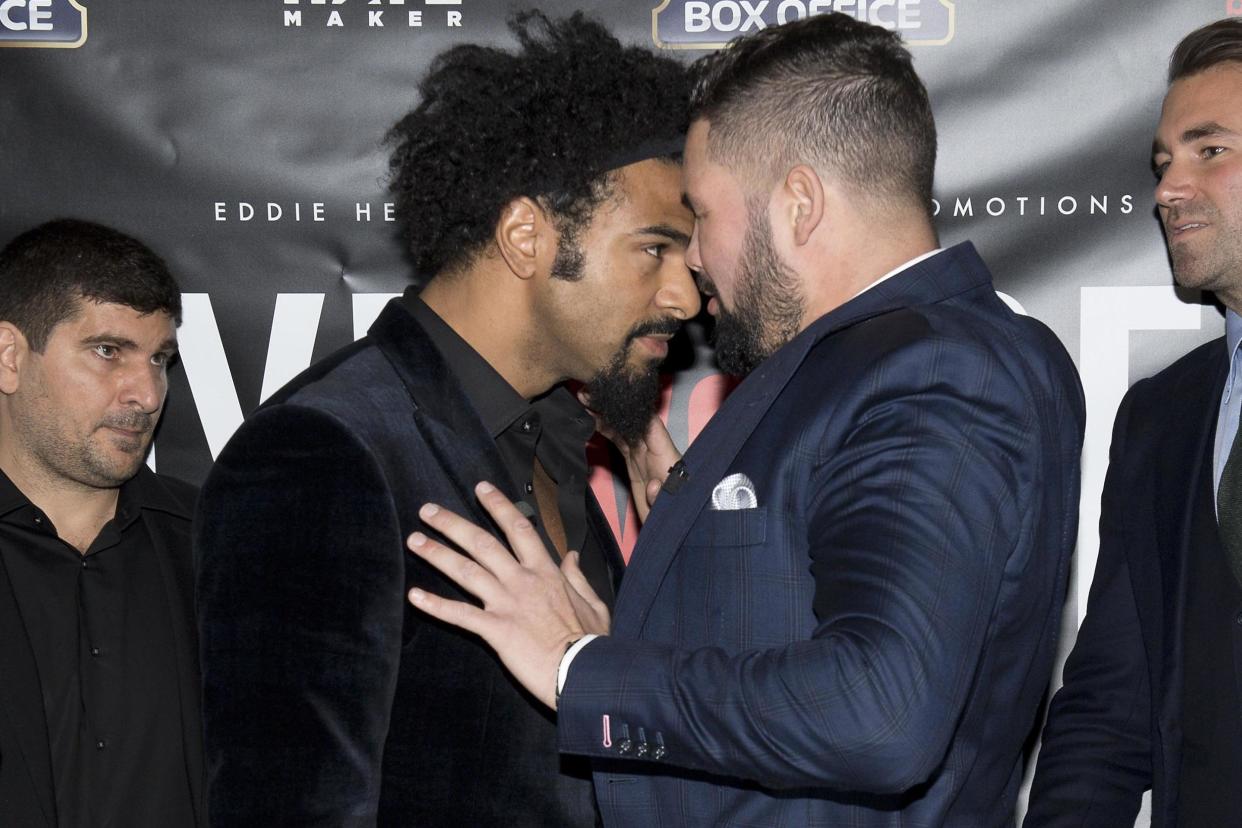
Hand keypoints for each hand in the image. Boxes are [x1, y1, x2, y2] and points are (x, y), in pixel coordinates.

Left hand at [406, 482, 610, 709]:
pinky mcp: (495, 629)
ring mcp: (506, 604)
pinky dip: (435, 605)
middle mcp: (522, 581)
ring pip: (466, 570)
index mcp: (546, 571)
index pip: (518, 528)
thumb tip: (571, 556)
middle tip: (427, 510)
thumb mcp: (593, 602)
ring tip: (414, 540)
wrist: (583, 670)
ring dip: (437, 554)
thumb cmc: (591, 640)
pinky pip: (460, 614)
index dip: (498, 505)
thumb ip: (577, 577)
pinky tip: (415, 596)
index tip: (480, 488)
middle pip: (482, 542)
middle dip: (452, 523)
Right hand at [581, 391, 680, 522]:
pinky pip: (619, 442)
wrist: (677, 528)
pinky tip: (591, 418)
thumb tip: (653, 487)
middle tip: (591, 390)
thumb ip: (663, 499)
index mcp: (666, 458)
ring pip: (623, 428)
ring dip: (606, 413)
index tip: (616, 393)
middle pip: (632, 421)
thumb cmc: (679, 512)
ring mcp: (643, 457)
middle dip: (614, 404)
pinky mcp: (634, 464)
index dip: (635, 408)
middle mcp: (654, 452)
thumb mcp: (673, 508)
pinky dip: (605, 429)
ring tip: (586, 399)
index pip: (652, 426)